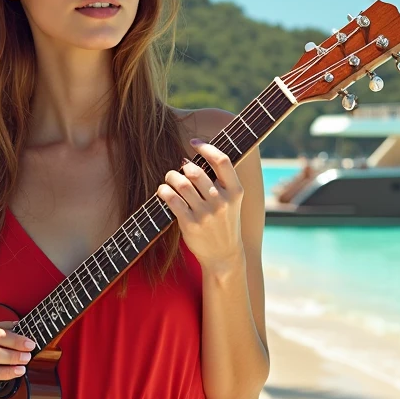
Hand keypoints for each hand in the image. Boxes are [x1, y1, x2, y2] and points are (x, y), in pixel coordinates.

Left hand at [157, 138, 244, 272]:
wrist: (223, 255)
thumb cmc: (224, 222)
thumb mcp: (232, 201)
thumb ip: (221, 181)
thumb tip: (198, 155)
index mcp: (235, 191)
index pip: (222, 160)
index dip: (206, 147)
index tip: (194, 143)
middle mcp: (222, 201)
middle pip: (196, 171)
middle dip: (183, 167)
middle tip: (179, 170)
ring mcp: (206, 213)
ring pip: (181, 183)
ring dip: (171, 177)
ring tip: (170, 179)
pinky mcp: (191, 224)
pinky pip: (172, 199)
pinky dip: (163, 191)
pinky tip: (163, 191)